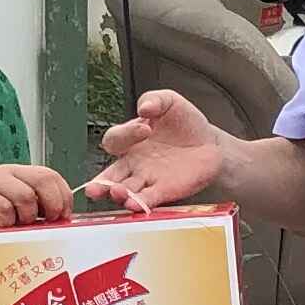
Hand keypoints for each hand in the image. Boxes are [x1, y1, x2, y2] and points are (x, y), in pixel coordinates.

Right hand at [0, 162, 75, 229]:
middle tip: (49, 220)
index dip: (63, 195)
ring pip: (25, 196)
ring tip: (20, 224)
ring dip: (28, 216)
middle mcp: (9, 173)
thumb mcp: (10, 197)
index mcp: (20, 172)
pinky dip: (7, 221)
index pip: (51, 175)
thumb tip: (57, 219)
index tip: (64, 214)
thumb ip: (32, 203)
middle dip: (52, 203)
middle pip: (43, 180)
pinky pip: (3, 209)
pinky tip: (2, 225)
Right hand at [88, 89, 226, 212]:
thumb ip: (154, 99)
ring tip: (118, 194)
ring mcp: (147, 180)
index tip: (146, 129)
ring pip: (125, 192)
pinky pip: (148, 200)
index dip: (126, 134)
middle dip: (100, 184)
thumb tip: (144, 108)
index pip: (115, 140)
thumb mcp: (169, 101)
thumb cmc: (184, 121)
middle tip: (95, 188)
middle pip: (109, 177)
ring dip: (119, 195)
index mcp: (129, 140)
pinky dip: (141, 204)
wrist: (210, 143)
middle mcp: (132, 163)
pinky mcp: (164, 192)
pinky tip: (136, 205)